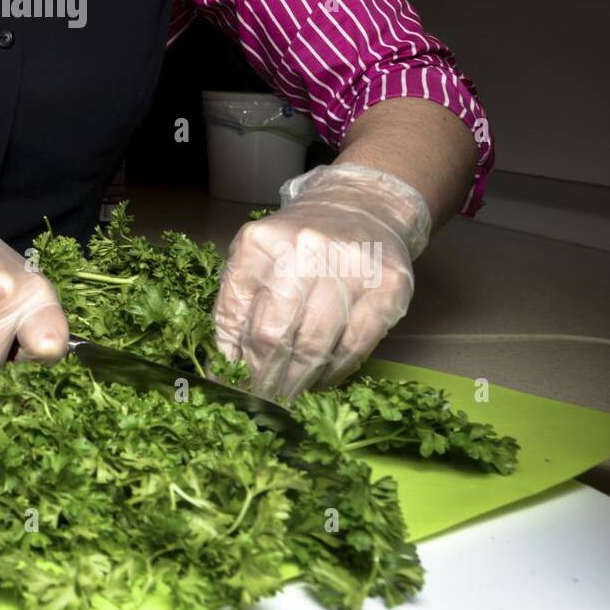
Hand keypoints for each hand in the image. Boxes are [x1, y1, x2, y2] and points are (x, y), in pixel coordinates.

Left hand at [212, 163, 431, 402]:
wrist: (361, 206)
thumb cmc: (298, 242)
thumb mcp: (257, 257)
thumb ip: (237, 305)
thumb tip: (222, 370)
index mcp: (260, 243)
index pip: (234, 316)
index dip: (229, 360)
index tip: (227, 386)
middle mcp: (304, 251)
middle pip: (273, 337)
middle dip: (261, 380)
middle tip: (258, 402)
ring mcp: (349, 269)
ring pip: (314, 348)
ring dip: (297, 383)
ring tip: (287, 399)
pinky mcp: (387, 290)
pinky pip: (354, 348)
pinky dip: (334, 373)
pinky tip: (321, 379)